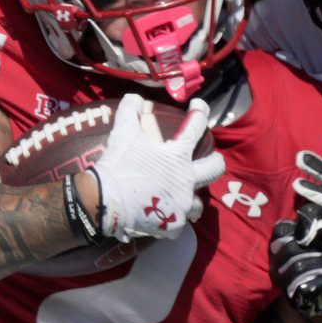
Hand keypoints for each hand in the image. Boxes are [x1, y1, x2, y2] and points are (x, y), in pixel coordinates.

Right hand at [88, 96, 223, 241]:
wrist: (105, 200)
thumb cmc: (119, 165)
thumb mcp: (123, 133)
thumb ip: (130, 111)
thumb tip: (135, 97)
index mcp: (177, 156)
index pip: (196, 127)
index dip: (200, 112)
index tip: (199, 106)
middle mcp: (186, 180)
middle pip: (215, 169)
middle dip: (216, 161)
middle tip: (211, 159)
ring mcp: (182, 204)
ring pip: (199, 203)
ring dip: (193, 198)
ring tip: (184, 196)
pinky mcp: (173, 225)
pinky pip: (179, 224)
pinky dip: (172, 220)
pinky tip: (165, 216)